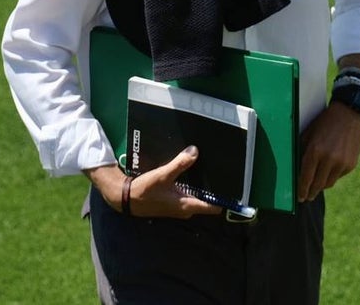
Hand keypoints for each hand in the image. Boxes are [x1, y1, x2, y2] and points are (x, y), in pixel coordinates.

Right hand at [86, 147, 223, 218]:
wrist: (126, 198)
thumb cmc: (145, 190)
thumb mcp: (163, 174)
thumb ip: (180, 164)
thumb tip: (195, 151)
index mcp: (187, 206)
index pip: (214, 207)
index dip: (224, 199)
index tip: (233, 186)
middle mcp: (186, 209)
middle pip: (208, 200)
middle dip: (214, 188)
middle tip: (221, 171)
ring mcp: (180, 207)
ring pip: (198, 197)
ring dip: (203, 186)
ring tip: (209, 169)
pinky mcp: (173, 202)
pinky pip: (189, 194)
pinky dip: (193, 186)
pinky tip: (192, 173)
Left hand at [297, 102, 359, 202]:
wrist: (350, 113)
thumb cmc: (325, 122)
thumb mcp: (309, 134)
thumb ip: (303, 151)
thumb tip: (297, 169)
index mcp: (315, 151)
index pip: (306, 177)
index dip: (302, 189)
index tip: (300, 198)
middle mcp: (329, 159)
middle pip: (318, 185)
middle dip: (311, 192)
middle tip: (307, 197)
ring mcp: (342, 163)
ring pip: (329, 183)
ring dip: (322, 185)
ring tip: (317, 184)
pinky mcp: (351, 164)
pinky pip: (339, 176)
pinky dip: (333, 175)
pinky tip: (330, 168)